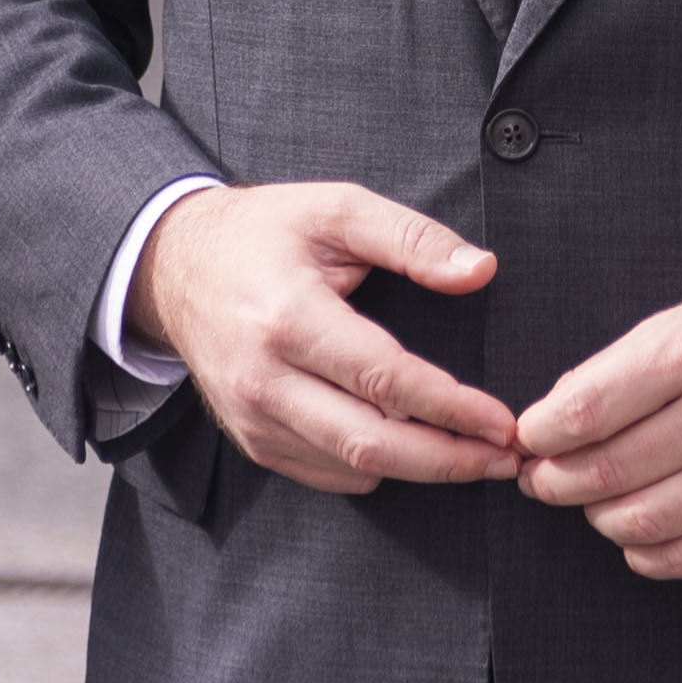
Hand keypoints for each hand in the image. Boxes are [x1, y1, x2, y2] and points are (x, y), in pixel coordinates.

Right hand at [133, 183, 525, 497]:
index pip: (384, 378)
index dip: (450, 406)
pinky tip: (412, 450)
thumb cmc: (265, 232)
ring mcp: (253, 417)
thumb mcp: (337, 208)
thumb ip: (411, 237)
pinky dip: (376, 470)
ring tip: (476, 459)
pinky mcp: (252, 440)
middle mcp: (264, 378)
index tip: (502, 420)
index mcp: (289, 317)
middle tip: (506, 459)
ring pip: (351, 468)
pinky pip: (326, 474)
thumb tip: (480, 271)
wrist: (176, 267)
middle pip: (371, 443)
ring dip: (421, 471)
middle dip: (448, 460)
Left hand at [513, 278, 681, 579]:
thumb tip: (550, 420)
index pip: (586, 412)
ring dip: (597, 519)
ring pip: (641, 523)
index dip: (540, 435)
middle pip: (606, 473)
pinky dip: (644, 554)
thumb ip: (615, 370)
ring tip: (591, 502)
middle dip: (554, 482)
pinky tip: (634, 531)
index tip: (528, 438)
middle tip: (542, 478)